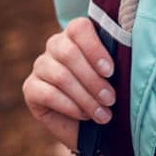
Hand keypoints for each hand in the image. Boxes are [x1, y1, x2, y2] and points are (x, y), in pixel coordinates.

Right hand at [21, 17, 118, 149]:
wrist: (88, 127)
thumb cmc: (104, 94)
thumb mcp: (113, 76)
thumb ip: (112, 62)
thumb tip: (125, 55)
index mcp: (77, 35)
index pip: (79, 28)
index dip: (94, 49)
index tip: (110, 71)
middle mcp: (55, 45)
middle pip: (69, 54)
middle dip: (93, 80)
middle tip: (110, 99)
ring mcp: (40, 65)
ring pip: (61, 76)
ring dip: (85, 98)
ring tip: (102, 113)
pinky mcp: (30, 88)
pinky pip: (48, 94)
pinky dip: (70, 107)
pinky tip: (84, 115)